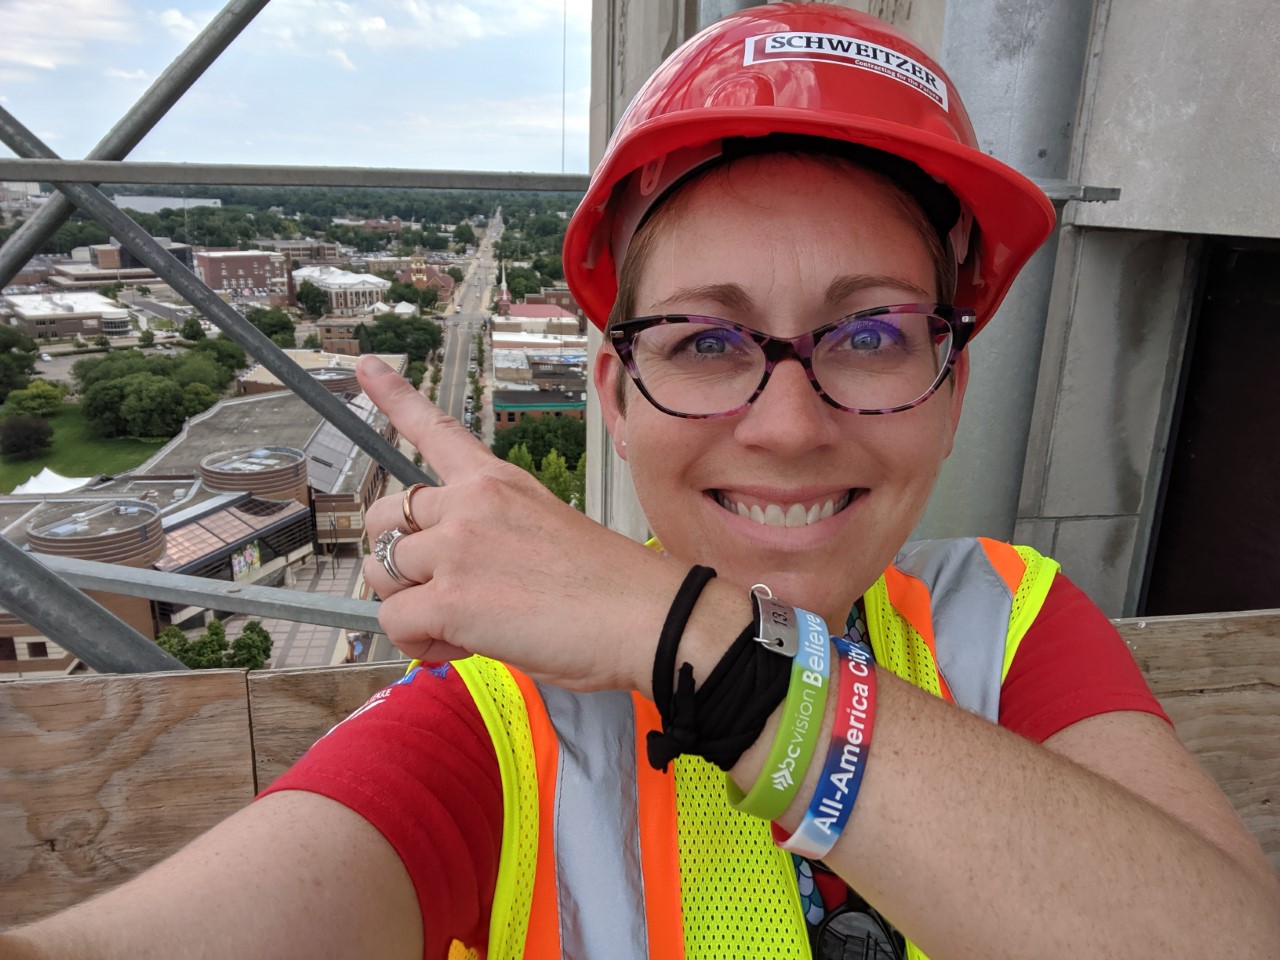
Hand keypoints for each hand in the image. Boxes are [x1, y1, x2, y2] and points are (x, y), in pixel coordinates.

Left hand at [356, 355, 680, 691]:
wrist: (647, 616)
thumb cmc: (610, 587)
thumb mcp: (546, 530)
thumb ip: (490, 537)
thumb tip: (459, 579)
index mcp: (497, 482)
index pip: (435, 430)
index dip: (392, 396)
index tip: (364, 365)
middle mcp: (471, 502)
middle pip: (384, 518)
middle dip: (397, 560)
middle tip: (442, 592)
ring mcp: (459, 546)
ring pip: (381, 573)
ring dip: (410, 605)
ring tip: (464, 625)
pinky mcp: (451, 597)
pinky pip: (394, 620)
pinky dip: (419, 643)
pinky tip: (463, 645)